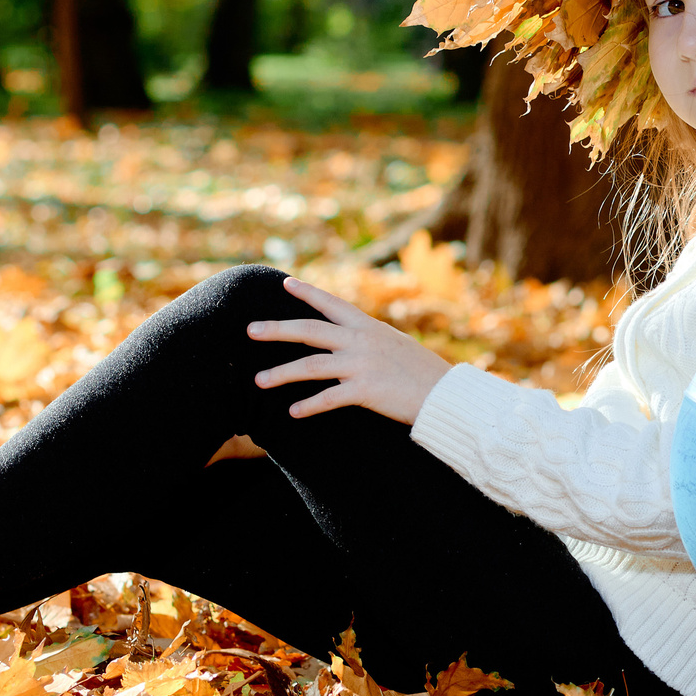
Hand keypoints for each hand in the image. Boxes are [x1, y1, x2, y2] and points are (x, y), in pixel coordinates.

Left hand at [247, 277, 451, 424]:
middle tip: (249, 330)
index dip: (308, 293)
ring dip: (281, 372)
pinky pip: (329, 398)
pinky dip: (309, 405)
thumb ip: (371, 340)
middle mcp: (361, 341)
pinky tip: (292, 412)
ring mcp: (361, 364)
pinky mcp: (365, 390)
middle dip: (277, 329)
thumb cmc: (424, 372)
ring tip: (258, 380)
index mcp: (369, 327)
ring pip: (311, 365)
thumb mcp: (396, 345)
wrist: (446, 394)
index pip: (332, 304)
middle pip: (310, 330)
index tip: (286, 283)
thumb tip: (353, 337)